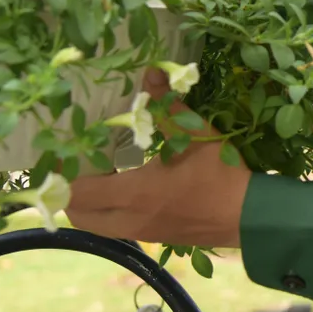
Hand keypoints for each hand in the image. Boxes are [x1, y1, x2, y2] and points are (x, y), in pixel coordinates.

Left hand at [66, 69, 252, 248]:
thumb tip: (151, 73)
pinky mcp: (154, 238)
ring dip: (93, 205)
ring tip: (105, 177)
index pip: (78, 193)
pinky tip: (131, 190)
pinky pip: (117, 229)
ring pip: (98, 226)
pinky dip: (112, 213)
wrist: (248, 215)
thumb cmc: (219, 173)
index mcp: (134, 193)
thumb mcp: (195, 133)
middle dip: (73, 194)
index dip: (64, 176)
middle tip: (84, 167)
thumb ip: (168, 105)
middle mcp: (129, 218)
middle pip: (79, 216)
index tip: (68, 155)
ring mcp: (141, 233)